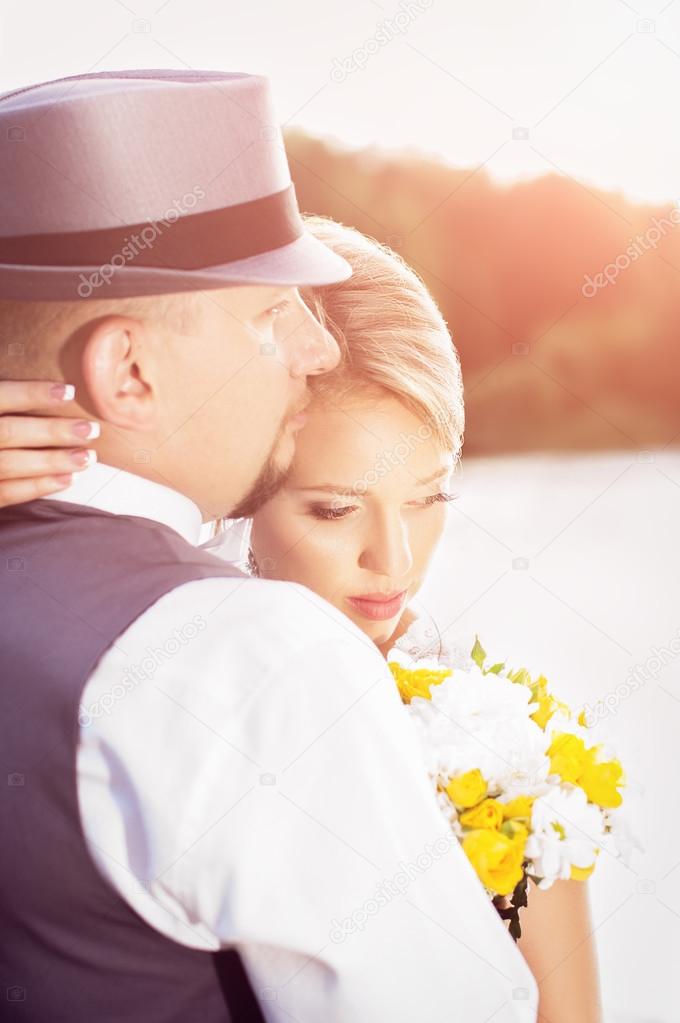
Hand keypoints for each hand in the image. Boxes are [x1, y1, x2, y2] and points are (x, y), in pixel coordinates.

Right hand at [0, 381, 98, 508]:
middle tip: (90, 429)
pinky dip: (37, 487)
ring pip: (9, 466)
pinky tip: (66, 479)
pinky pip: (5, 494)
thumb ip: (4, 396)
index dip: (31, 394)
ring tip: (87, 457)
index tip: (69, 392)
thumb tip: (18, 353)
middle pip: (7, 433)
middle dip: (51, 432)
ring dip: (52, 462)